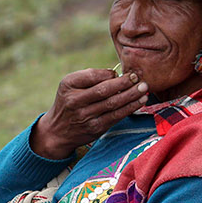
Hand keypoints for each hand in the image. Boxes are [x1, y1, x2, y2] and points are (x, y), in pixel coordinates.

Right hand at [30, 68, 150, 158]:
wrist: (57, 131)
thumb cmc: (69, 101)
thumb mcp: (70, 85)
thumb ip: (90, 76)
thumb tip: (116, 74)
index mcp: (68, 86)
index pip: (92, 75)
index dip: (110, 73)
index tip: (124, 72)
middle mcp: (75, 101)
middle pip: (104, 90)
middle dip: (125, 83)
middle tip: (138, 78)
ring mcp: (85, 116)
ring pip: (113, 104)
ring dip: (131, 95)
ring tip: (144, 88)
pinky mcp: (95, 128)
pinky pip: (116, 116)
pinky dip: (130, 108)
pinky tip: (140, 101)